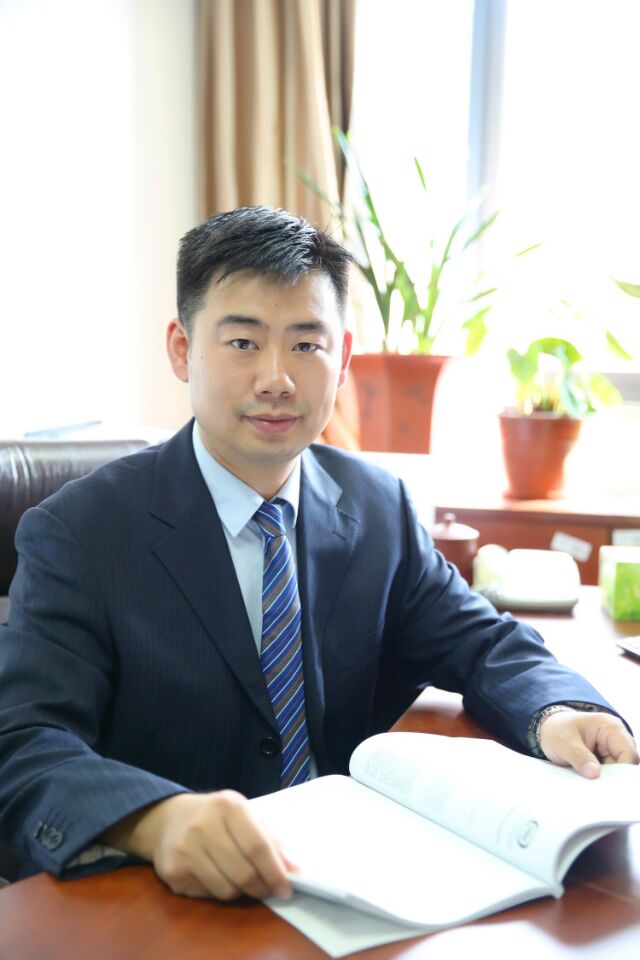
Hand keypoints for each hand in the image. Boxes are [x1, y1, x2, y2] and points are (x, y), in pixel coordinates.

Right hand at [102, 790, 295, 900]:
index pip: (258, 846)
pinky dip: (218, 891)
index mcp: (229, 806)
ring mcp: (185, 850)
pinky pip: (208, 895)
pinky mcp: (173, 872)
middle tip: (266, 890)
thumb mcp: (243, 815)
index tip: (286, 888)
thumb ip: (269, 839)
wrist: (167, 819)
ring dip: (240, 892)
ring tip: (239, 878)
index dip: (275, 872)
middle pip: (244, 873)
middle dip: (261, 887)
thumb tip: (293, 870)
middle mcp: (204, 826)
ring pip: (226, 890)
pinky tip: (215, 875)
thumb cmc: (215, 817)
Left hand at [539, 710, 638, 778]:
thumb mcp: (564, 743)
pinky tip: (589, 782)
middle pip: (626, 763)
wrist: (548, 730)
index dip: (622, 771)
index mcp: (610, 727)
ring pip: (618, 771)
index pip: (628, 753)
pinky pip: (609, 773)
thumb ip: (579, 757)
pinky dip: (601, 779)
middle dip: (613, 777)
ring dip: (606, 779)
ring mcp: (612, 748)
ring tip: (588, 782)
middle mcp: (616, 737)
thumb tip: (594, 773)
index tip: (607, 784)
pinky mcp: (606, 759)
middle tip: (596, 786)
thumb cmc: (557, 730)